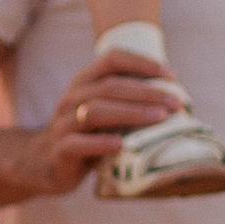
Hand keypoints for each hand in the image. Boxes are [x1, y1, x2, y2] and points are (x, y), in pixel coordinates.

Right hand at [11, 45, 183, 199]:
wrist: (46, 164)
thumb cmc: (88, 135)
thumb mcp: (106, 113)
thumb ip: (130, 102)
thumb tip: (178, 99)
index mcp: (84, 82)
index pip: (112, 59)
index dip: (142, 63)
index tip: (171, 75)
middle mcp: (72, 97)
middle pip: (110, 86)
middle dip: (146, 93)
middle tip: (176, 103)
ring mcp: (63, 123)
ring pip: (96, 111)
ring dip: (131, 113)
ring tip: (159, 119)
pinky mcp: (60, 150)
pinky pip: (78, 144)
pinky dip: (101, 143)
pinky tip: (121, 145)